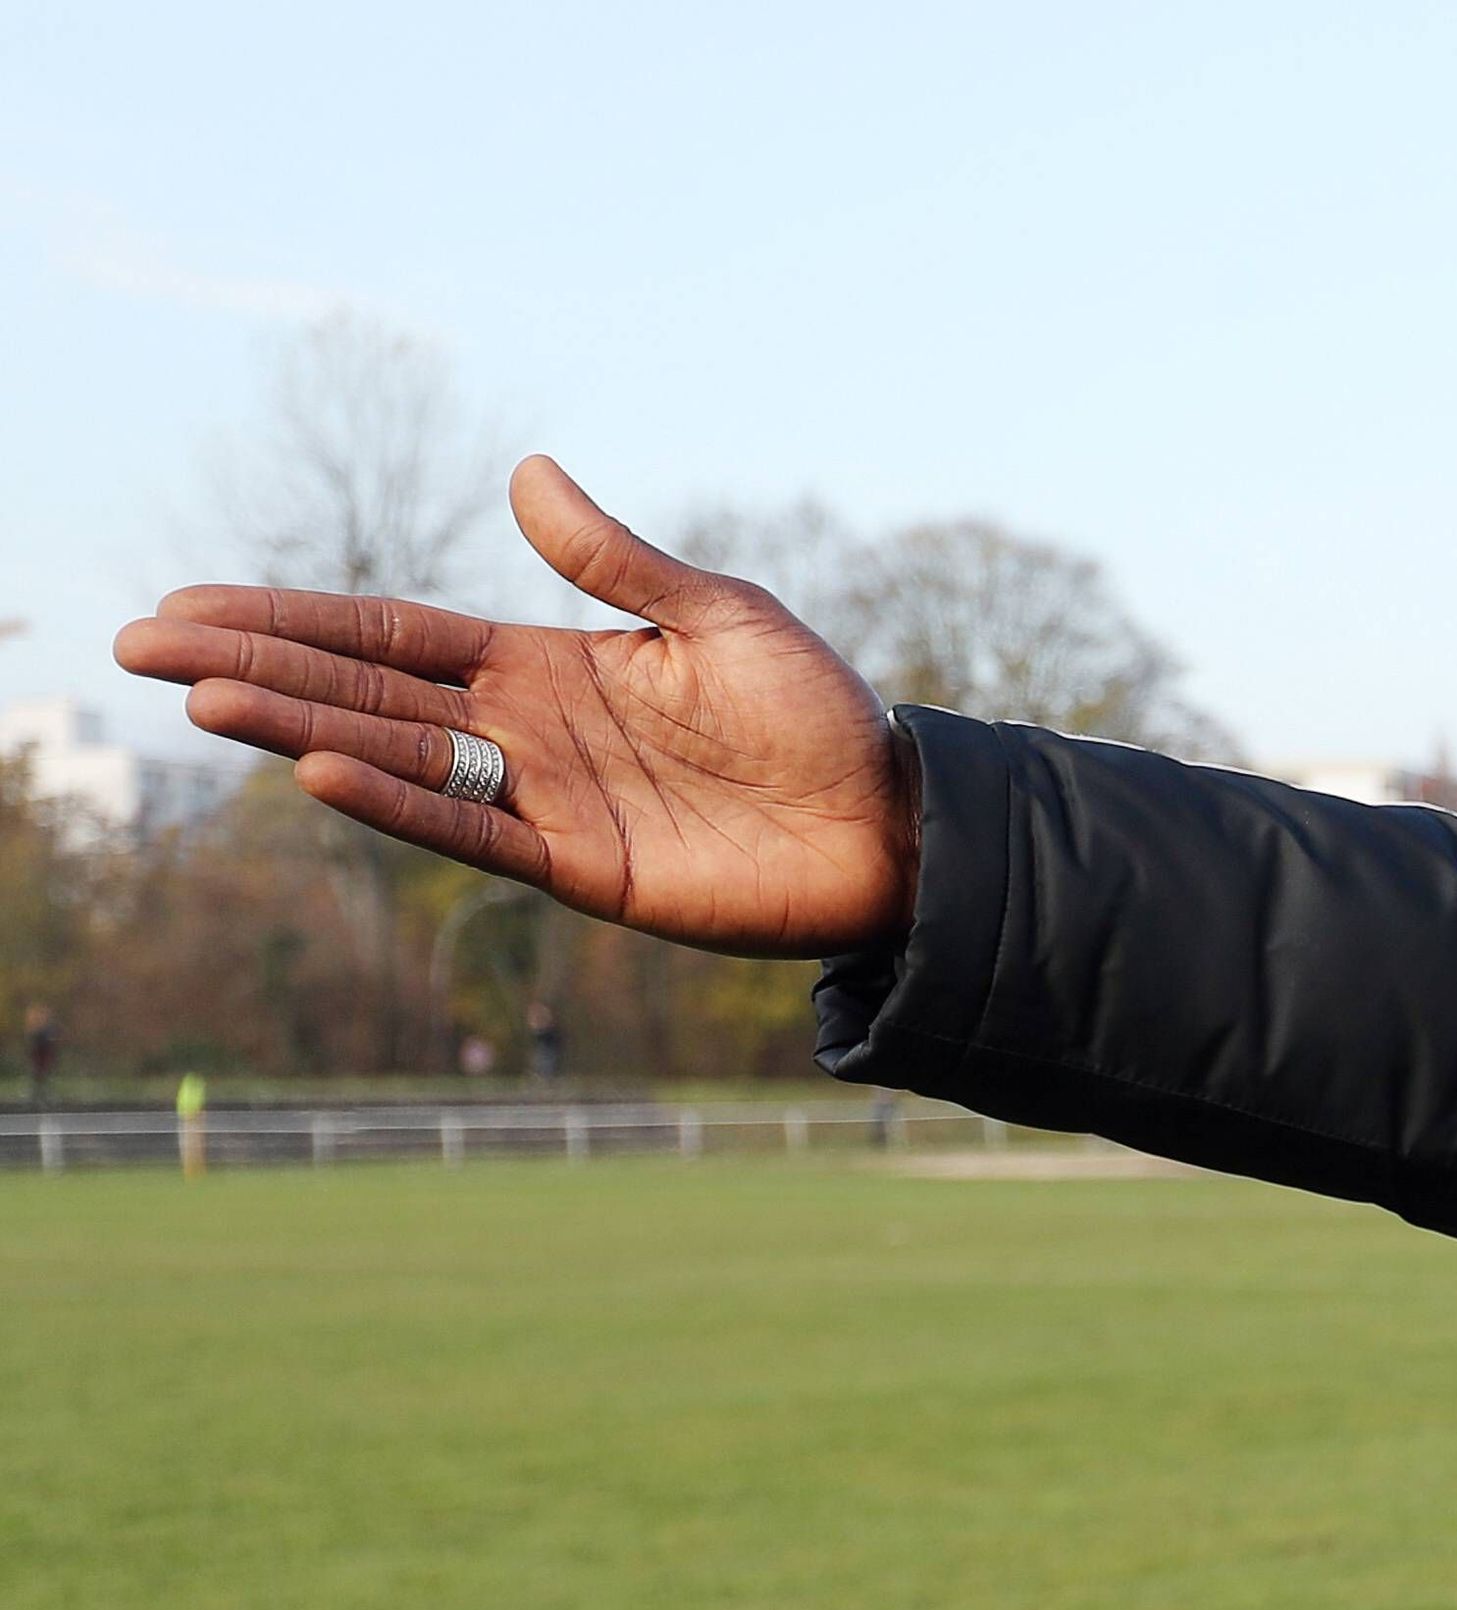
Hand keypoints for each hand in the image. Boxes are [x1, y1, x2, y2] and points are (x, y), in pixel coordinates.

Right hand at [117, 457, 913, 956]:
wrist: (896, 820)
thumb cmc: (820, 717)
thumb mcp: (719, 614)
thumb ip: (618, 558)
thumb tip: (526, 472)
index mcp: (548, 666)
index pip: (392, 638)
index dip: (293, 621)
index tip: (189, 605)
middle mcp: (528, 735)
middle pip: (364, 694)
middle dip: (256, 667)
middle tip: (138, 647)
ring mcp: (548, 803)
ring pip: (397, 759)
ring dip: (299, 729)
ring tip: (202, 699)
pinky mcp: (586, 869)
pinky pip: (474, 831)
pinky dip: (401, 803)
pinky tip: (323, 771)